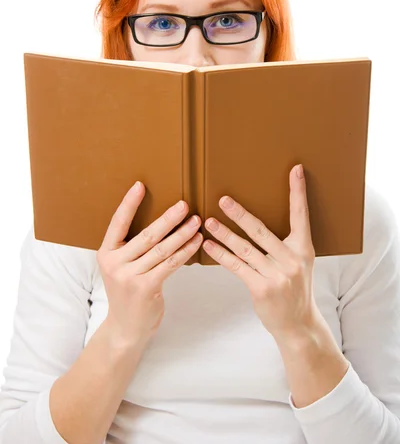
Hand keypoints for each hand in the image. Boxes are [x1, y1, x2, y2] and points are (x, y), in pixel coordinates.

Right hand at [97, 182, 202, 347]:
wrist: (125, 328)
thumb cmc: (128, 291)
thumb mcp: (120, 267)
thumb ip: (131, 248)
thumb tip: (161, 221)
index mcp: (106, 253)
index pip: (117, 222)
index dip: (129, 203)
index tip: (140, 184)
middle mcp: (114, 263)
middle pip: (146, 235)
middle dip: (168, 218)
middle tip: (185, 204)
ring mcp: (128, 277)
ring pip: (161, 249)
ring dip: (182, 234)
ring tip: (196, 222)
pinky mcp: (145, 288)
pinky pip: (170, 264)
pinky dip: (185, 251)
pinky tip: (196, 242)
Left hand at [202, 164, 320, 338]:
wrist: (298, 324)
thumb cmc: (294, 288)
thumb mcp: (299, 264)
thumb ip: (285, 244)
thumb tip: (257, 221)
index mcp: (304, 249)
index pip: (301, 215)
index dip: (298, 192)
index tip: (295, 169)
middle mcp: (292, 259)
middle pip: (262, 230)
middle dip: (241, 214)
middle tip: (224, 199)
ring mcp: (278, 275)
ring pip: (245, 248)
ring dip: (224, 234)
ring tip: (208, 221)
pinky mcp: (262, 289)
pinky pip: (237, 266)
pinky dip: (221, 255)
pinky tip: (208, 245)